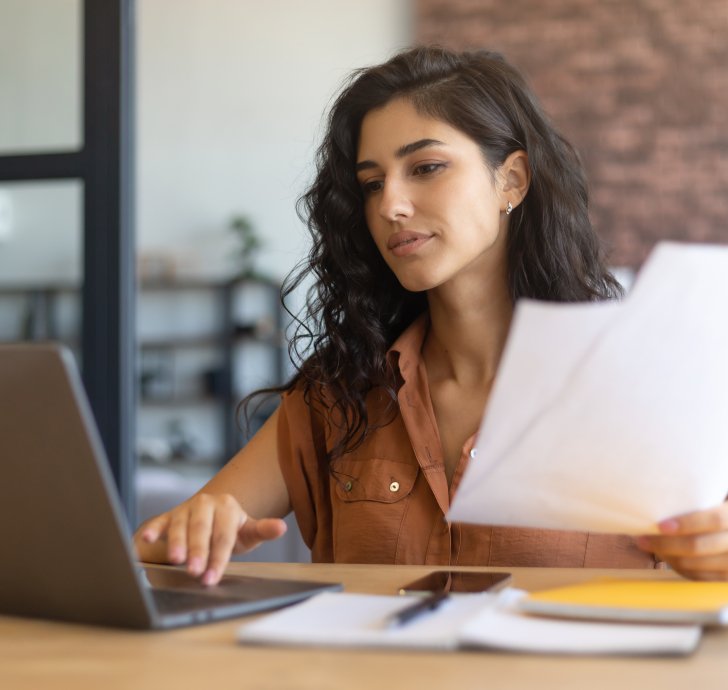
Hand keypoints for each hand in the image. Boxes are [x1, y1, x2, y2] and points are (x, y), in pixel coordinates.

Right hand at [134, 493, 286, 585]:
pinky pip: (160, 522)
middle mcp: (205, 503)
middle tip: (195, 572)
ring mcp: (185, 508)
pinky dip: (153, 529)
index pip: (223, 535)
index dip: (218, 557)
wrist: (210, 516)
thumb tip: (281, 527)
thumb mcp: (248, 531)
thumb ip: (263, 530)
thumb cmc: (230, 529)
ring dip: (177, 543)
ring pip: (180, 525)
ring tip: (176, 561)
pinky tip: (146, 538)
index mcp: (227, 506)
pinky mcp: (168, 515)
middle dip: (198, 551)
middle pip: (201, 529)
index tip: (212, 578)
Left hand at [636, 502, 727, 580]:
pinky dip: (678, 568)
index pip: (715, 520)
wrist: (726, 533)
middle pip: (699, 546)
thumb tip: (660, 497)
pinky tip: (664, 556)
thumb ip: (697, 500)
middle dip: (666, 544)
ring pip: (696, 565)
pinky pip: (698, 577)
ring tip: (649, 546)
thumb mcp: (712, 500)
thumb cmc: (712, 510)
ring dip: (668, 557)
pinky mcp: (727, 578)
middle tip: (643, 539)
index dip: (687, 523)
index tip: (661, 525)